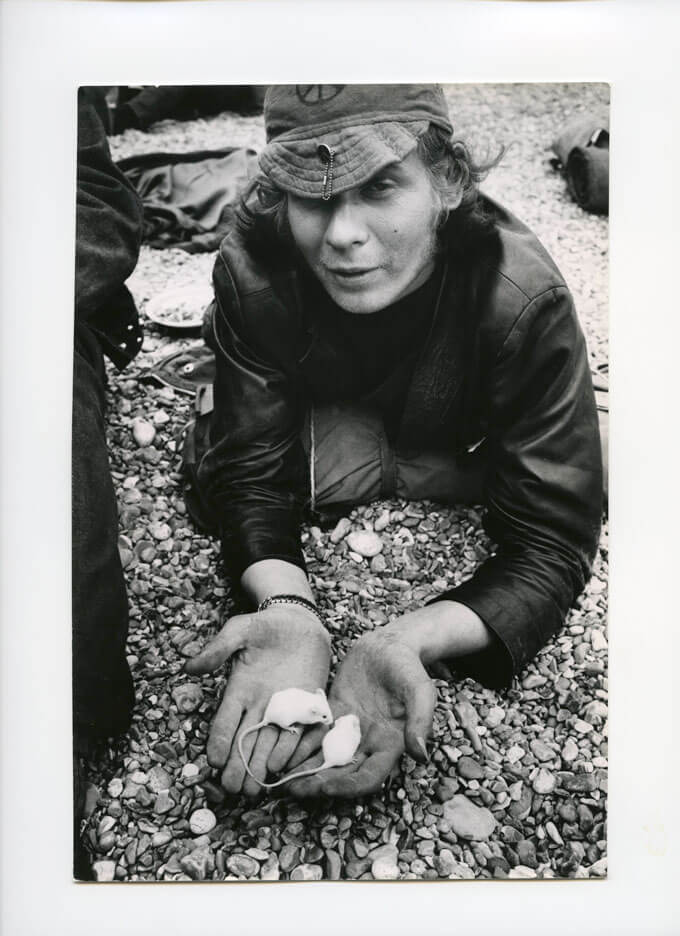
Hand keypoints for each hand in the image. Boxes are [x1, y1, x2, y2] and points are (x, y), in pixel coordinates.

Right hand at [184, 606, 330, 796]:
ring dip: (259, 767)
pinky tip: (280, 767)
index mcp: (239, 690)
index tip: (214, 761)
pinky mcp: (304, 706)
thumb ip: (218, 649)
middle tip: (232, 788)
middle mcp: (258, 705)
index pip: (225, 722)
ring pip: (267, 743)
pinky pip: (295, 733)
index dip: (219, 741)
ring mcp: (281, 708)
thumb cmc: (267, 625)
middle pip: (244, 741)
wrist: (301, 622)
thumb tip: (189, 667)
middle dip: (238, 765)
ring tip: (253, 790)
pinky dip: (287, 750)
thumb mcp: (239, 631)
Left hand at [284, 628, 435, 797]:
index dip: (347, 786)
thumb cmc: (408, 667)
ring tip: (279, 775)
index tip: (324, 787)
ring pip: (325, 756)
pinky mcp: (334, 713)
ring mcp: (349, 729)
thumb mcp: (421, 691)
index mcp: (391, 744)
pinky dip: (300, 742)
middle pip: (342, 773)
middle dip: (317, 783)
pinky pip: (315, 732)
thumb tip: (420, 755)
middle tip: (292, 789)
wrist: (390, 644)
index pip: (368, 777)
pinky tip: (281, 746)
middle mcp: (369, 743)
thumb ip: (421, 721)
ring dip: (304, 768)